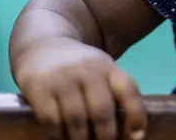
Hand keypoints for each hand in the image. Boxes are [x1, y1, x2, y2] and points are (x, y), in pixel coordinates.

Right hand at [14, 37, 146, 139]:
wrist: (42, 46)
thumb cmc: (78, 69)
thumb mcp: (100, 71)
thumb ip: (113, 93)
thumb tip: (129, 131)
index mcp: (108, 67)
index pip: (128, 89)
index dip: (136, 115)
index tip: (136, 137)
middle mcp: (87, 70)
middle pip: (102, 110)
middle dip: (105, 136)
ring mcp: (62, 78)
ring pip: (77, 119)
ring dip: (81, 139)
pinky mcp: (39, 88)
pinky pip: (52, 120)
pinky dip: (57, 135)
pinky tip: (60, 137)